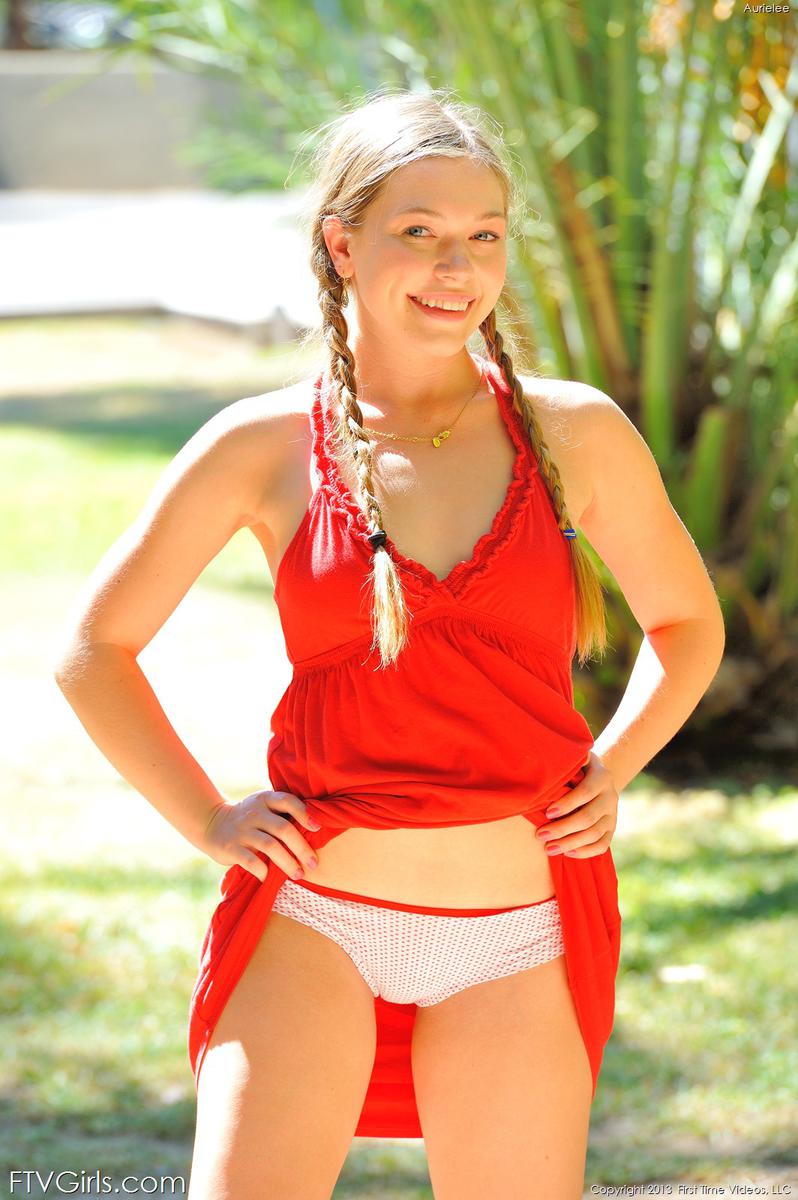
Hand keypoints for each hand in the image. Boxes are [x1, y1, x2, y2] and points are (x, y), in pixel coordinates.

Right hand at [201, 790, 321, 883]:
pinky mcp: (230, 847)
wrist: (212, 823)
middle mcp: (254, 812)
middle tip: (313, 863)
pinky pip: (251, 861)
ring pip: (270, 846)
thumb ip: (283, 814)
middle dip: (301, 848)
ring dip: (287, 862)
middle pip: (283, 829)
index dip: (305, 814)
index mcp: (265, 799)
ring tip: (298, 874)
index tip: (317, 828)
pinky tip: (270, 878)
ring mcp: (242, 830)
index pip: (288, 801)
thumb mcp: (263, 808)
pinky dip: (263, 872)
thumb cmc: (250, 819)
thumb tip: (316, 831)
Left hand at [535, 751, 618, 858]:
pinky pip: (602, 846)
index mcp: (602, 777)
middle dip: (563, 828)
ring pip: (594, 834)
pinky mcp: (612, 830)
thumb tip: (554, 759)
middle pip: (588, 817)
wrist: (599, 777)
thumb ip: (568, 759)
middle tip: (540, 835)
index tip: (548, 812)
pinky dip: (585, 852)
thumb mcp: (576, 758)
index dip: (567, 803)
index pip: (586, 792)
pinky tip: (567, 853)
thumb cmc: (578, 767)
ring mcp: (613, 815)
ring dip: (570, 843)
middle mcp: (611, 797)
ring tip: (548, 848)